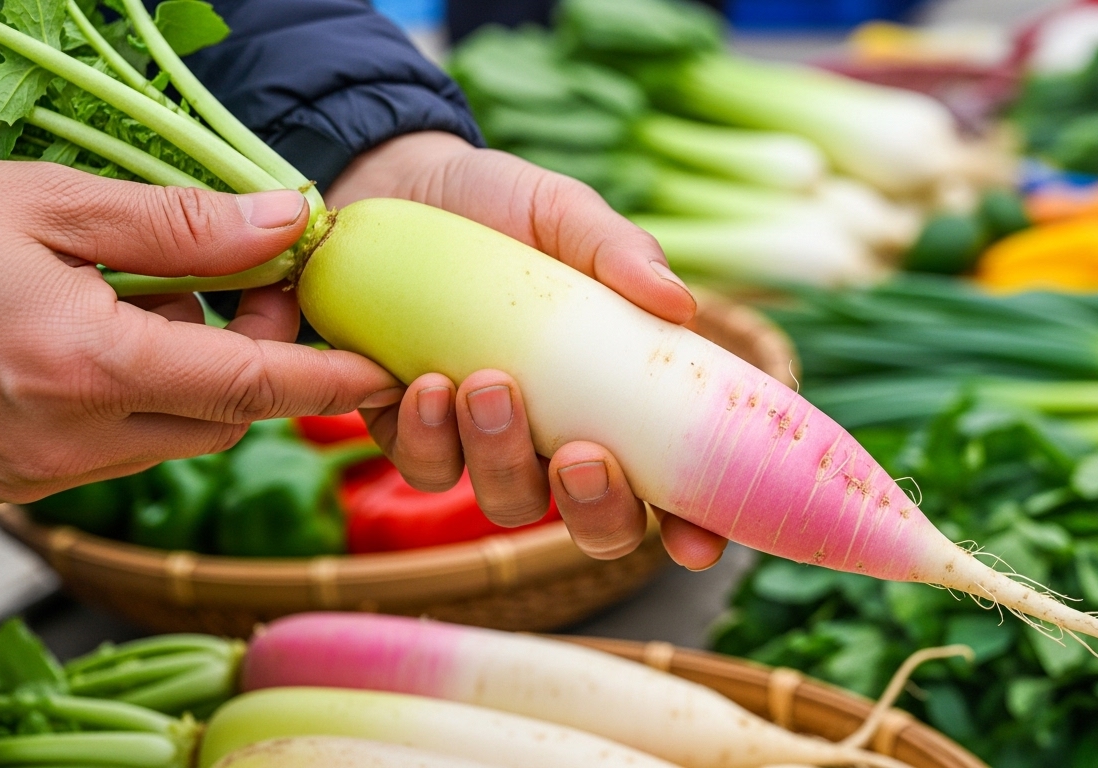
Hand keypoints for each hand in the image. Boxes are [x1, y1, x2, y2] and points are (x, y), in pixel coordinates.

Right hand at [0, 155, 400, 503]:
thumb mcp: (47, 203)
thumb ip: (180, 225)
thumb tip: (287, 222)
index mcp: (86, 367)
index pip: (252, 386)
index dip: (330, 377)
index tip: (383, 368)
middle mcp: (70, 442)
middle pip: (224, 419)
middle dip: (262, 360)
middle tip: (251, 286)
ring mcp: (38, 473)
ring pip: (174, 437)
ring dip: (200, 377)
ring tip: (159, 296)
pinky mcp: (11, 482)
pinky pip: (119, 450)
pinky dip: (145, 399)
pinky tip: (108, 338)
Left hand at [325, 132, 728, 569]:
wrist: (399, 185)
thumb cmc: (502, 207)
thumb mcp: (565, 214)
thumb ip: (620, 252)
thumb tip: (677, 302)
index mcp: (616, 394)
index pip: (670, 483)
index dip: (691, 526)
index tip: (697, 544)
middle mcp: (559, 435)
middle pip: (595, 523)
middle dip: (593, 509)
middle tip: (580, 456)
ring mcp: (486, 443)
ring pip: (507, 502)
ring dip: (501, 458)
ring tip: (484, 383)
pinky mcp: (414, 432)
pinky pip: (426, 467)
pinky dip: (426, 434)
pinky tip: (422, 385)